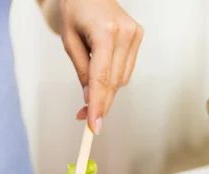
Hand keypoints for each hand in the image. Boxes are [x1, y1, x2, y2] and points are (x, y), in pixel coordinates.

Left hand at [60, 0, 142, 130]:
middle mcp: (125, 33)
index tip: (93, 126)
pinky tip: (101, 76)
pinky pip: (126, 70)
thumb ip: (81, 70)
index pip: (102, 77)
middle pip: (114, 82)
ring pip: (122, 79)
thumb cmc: (75, 10)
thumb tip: (90, 98)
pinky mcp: (138, 37)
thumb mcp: (69, 41)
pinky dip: (113, 79)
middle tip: (85, 120)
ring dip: (106, 93)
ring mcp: (135, 34)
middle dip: (100, 104)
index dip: (98, 105)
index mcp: (106, 32)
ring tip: (88, 96)